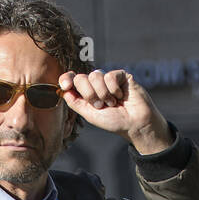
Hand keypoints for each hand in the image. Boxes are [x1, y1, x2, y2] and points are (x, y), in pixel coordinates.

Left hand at [57, 69, 172, 152]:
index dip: (67, 79)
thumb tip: (63, 91)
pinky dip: (114, 89)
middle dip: (89, 94)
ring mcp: (108, 79)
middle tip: (100, 105)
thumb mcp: (90, 115)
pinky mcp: (120, 75)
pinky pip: (109, 76)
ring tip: (113, 103)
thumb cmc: (114, 122)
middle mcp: (96, 84)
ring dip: (103, 94)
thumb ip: (76, 103)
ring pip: (95, 76)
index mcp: (87, 93)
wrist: (134, 124)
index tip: (65, 85)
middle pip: (81, 78)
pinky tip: (121, 96)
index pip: (73, 80)